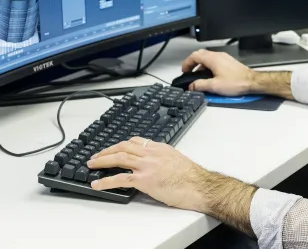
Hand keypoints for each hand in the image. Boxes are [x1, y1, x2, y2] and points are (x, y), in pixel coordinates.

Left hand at [87, 137, 257, 235]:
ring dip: (102, 160)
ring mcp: (147, 166)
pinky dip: (106, 181)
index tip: (114, 147)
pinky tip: (97, 184)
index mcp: (160, 148)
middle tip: (96, 155)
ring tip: (91, 165)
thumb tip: (156, 164)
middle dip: (107, 150)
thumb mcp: (177, 159)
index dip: (122, 144)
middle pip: (123, 146)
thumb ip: (163, 158)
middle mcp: (152, 153)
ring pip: (119, 158)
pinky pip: (120, 178)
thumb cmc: (192, 177)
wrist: (199, 185)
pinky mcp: (144, 180)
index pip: (136, 140)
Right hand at [181, 49, 255, 95]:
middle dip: (193, 63)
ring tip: (198, 76)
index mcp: (213, 59)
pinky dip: (208, 66)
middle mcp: (218, 55)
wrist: (252, 82)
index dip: (187, 63)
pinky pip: (215, 60)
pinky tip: (210, 76)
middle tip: (189, 72)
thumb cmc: (236, 82)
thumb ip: (200, 85)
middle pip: (200, 54)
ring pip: (208, 57)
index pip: (194, 56)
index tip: (184, 71)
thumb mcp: (214, 86)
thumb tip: (191, 86)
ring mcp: (224, 58)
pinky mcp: (229, 62)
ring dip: (201, 65)